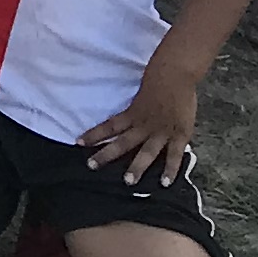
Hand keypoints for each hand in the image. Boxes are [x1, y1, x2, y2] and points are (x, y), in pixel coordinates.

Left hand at [82, 44, 206, 186]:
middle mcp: (144, 124)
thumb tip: (128, 119)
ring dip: (137, 167)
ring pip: (147, 152)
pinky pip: (174, 155)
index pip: (109, 125)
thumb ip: (136, 110)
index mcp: (133, 113)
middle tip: (91, 166)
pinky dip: (171, 170)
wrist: (176, 72)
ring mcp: (161, 131)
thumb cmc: (158, 79)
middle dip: (106, 155)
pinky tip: (165, 184)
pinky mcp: (179, 134)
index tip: (77, 142)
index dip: (94, 134)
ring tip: (128, 182)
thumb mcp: (141, 95)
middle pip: (122, 142)